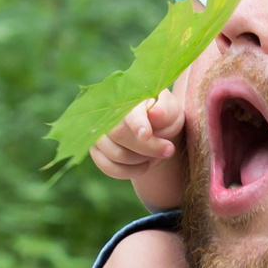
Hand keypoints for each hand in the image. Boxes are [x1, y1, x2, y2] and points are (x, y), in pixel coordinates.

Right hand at [91, 93, 185, 209]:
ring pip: (113, 153)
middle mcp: (106, 112)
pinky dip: (128, 171)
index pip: (127, 111)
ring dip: (139, 160)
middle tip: (168, 150)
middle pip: (118, 134)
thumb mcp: (171, 110)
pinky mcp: (96, 150)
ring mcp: (98, 132)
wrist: (157, 133)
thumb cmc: (164, 117)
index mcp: (127, 95)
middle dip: (146, 148)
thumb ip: (165, 110)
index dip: (136, 123)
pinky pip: (107, 166)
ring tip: (155, 155)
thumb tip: (155, 113)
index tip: (146, 134)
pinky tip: (143, 165)